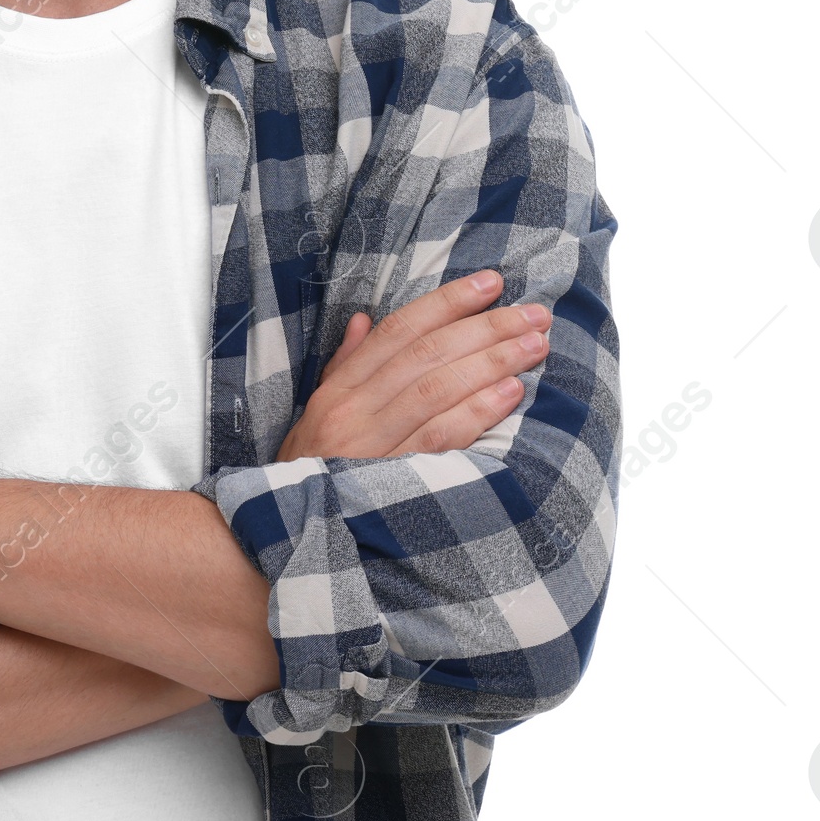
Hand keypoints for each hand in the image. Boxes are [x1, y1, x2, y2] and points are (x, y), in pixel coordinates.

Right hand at [276, 270, 550, 461]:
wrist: (286, 537)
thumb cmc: (310, 474)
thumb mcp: (316, 416)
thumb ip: (344, 366)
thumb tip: (362, 320)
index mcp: (338, 390)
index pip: (397, 331)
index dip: (447, 302)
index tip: (490, 283)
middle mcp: (352, 411)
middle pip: (426, 354)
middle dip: (484, 327)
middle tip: (533, 314)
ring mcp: (371, 446)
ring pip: (437, 389)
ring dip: (491, 362)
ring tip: (533, 346)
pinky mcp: (392, 482)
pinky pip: (440, 439)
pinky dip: (477, 412)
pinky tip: (510, 393)